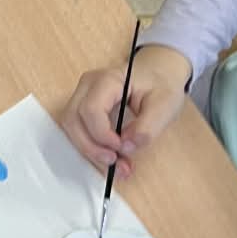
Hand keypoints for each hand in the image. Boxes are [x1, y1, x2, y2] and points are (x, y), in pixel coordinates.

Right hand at [61, 42, 188, 174]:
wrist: (158, 71)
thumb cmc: (161, 84)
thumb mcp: (165, 105)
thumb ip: (147, 127)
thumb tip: (128, 147)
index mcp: (108, 80)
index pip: (90, 109)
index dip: (102, 135)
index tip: (122, 150)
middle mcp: (88, 86)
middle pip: (73, 120)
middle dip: (91, 147)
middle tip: (116, 164)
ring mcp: (83, 95)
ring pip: (71, 127)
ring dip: (89, 151)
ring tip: (117, 166)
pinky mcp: (84, 106)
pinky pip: (78, 129)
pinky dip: (91, 147)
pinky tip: (110, 158)